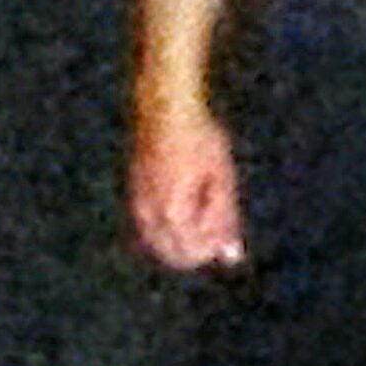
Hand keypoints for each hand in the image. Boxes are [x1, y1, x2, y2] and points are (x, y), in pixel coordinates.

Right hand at [130, 109, 244, 270]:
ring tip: (203, 199)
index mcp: (173, 215)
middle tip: (216, 211)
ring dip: (183, 237)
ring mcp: (137, 206)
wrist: (165, 108)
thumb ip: (226, 221)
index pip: (193, 255)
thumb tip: (231, 257)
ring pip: (159, 244)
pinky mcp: (133, 195)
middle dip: (198, 245)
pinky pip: (150, 228)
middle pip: (173, 256)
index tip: (226, 217)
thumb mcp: (222, 179)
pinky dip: (169, 226)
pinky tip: (187, 199)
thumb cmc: (200, 139)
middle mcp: (148, 217)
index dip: (214, 244)